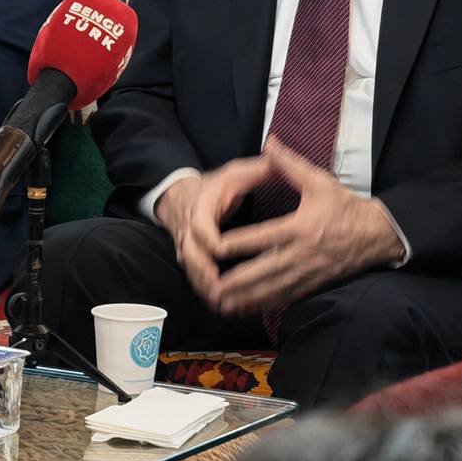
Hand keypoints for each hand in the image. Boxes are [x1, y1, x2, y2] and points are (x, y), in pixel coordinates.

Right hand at [155, 156, 273, 303]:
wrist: (183, 194)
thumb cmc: (218, 184)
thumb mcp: (237, 171)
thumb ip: (260, 168)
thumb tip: (278, 154)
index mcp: (203, 204)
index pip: (200, 223)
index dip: (209, 237)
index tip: (220, 249)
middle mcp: (190, 227)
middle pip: (190, 252)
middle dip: (203, 272)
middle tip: (218, 289)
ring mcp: (188, 244)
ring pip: (191, 269)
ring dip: (204, 286)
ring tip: (221, 304)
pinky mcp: (191, 258)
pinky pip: (196, 276)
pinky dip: (206, 291)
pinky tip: (221, 306)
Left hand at [205, 140, 405, 316]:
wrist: (375, 235)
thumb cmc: (344, 206)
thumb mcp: (318, 181)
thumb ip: (289, 164)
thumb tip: (269, 142)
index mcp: (300, 227)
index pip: (261, 238)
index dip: (236, 244)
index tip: (214, 248)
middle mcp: (300, 254)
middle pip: (261, 271)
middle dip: (234, 281)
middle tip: (209, 284)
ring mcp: (305, 273)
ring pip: (269, 290)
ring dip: (243, 298)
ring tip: (219, 302)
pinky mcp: (310, 285)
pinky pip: (281, 299)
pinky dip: (260, 305)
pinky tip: (243, 309)